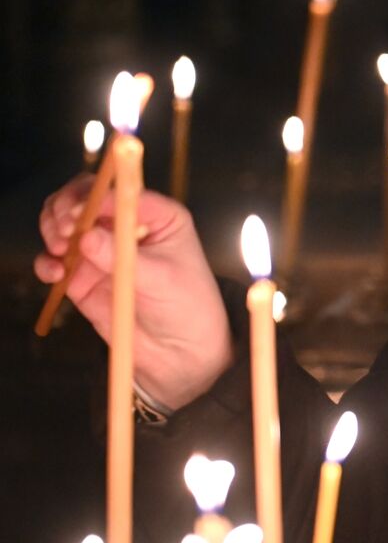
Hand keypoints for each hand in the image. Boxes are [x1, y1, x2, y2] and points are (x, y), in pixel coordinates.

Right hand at [36, 174, 233, 411]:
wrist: (180, 351)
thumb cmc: (186, 307)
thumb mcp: (161, 279)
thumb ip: (122, 257)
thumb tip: (86, 236)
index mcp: (158, 215)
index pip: (122, 191)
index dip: (98, 197)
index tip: (81, 216)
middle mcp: (128, 226)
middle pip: (85, 198)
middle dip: (66, 208)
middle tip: (63, 231)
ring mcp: (103, 249)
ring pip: (64, 223)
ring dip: (52, 229)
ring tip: (60, 251)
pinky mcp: (84, 274)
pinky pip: (55, 259)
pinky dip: (47, 262)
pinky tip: (55, 274)